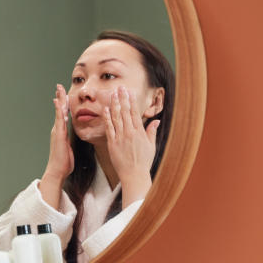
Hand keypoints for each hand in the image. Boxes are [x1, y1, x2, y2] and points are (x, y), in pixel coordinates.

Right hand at [39, 84, 72, 207]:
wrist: (57, 171)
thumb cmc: (64, 162)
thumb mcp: (68, 148)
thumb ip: (69, 141)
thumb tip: (70, 139)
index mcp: (61, 132)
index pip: (63, 114)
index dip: (63, 103)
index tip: (65, 94)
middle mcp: (57, 129)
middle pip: (59, 110)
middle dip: (59, 97)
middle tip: (59, 86)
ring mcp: (57, 132)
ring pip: (58, 113)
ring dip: (59, 101)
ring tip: (59, 91)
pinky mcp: (59, 136)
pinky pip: (60, 121)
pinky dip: (60, 112)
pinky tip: (60, 105)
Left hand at [104, 86, 157, 207]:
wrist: (134, 175)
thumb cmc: (143, 161)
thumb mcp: (151, 146)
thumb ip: (151, 132)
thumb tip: (156, 120)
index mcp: (139, 132)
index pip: (135, 113)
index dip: (131, 101)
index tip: (129, 92)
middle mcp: (129, 133)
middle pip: (125, 112)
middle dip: (122, 98)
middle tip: (119, 87)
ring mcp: (120, 138)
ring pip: (116, 118)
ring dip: (114, 105)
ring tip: (112, 94)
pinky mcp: (112, 143)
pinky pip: (109, 128)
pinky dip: (107, 118)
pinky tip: (105, 109)